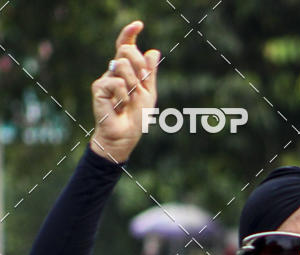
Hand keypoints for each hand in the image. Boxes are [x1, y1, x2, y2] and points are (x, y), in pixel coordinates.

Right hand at [90, 20, 159, 162]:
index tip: (139, 25)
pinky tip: (120, 107)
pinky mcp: (98, 88)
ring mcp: (105, 79)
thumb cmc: (136, 117)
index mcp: (127, 71)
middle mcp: (114, 72)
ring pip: (121, 64)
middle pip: (125, 50)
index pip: (125, 47)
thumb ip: (149, 74)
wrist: (124, 136)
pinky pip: (116, 82)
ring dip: (132, 83)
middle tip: (142, 80)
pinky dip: (124, 96)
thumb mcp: (148, 94)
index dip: (129, 34)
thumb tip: (153, 50)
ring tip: (130, 99)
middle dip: (138, 62)